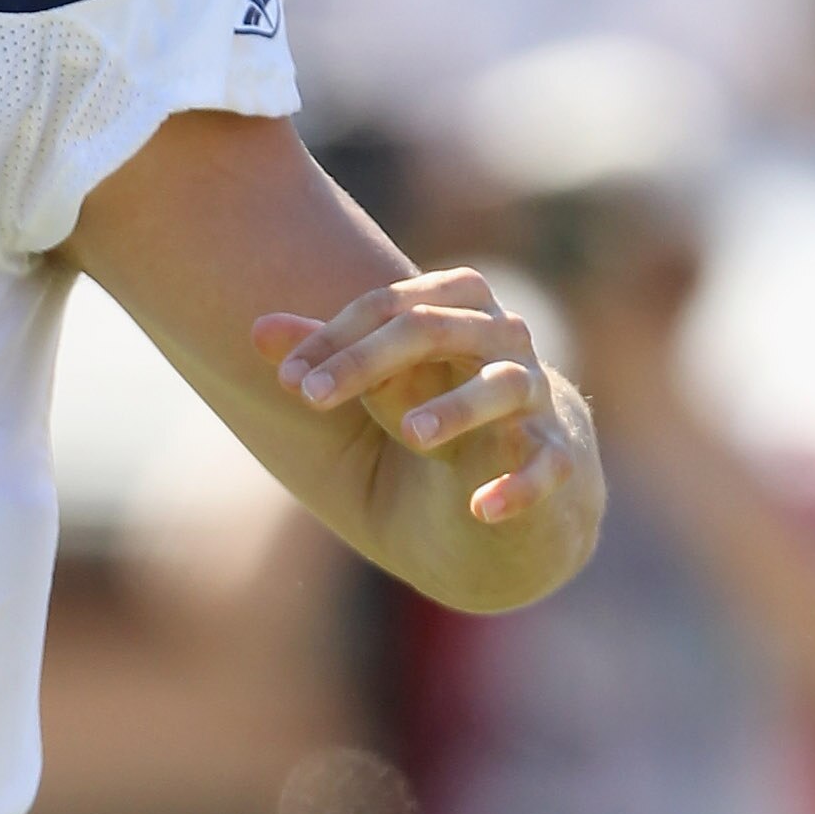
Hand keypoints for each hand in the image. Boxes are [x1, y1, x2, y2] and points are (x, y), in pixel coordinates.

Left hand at [254, 264, 589, 539]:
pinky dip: (520, 487)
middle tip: (311, 398)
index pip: (391, 305)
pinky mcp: (556, 458)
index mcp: (457, 309)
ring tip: (411, 433)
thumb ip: (329, 353)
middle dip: (369, 360)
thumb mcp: (379, 380)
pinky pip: (546, 466)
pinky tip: (483, 509)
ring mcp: (534, 400)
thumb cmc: (439, 405)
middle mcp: (502, 342)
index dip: (335, 337)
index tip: (287, 380)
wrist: (519, 466)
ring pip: (505, 385)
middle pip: (439, 328)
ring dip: (458, 408)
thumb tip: (257, 329)